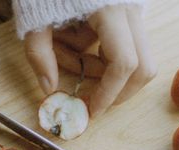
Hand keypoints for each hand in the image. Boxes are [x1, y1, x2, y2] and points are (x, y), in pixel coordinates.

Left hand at [24, 4, 156, 117]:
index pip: (124, 64)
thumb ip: (40, 56)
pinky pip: (123, 45)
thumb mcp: (35, 18)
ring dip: (102, 70)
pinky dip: (101, 55)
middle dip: (119, 92)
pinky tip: (74, 42)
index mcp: (110, 10)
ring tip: (64, 52)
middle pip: (143, 67)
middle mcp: (129, 12)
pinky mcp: (126, 13)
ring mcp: (132, 12)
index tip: (91, 111)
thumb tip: (49, 90)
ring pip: (136, 58)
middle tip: (93, 101)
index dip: (109, 94)